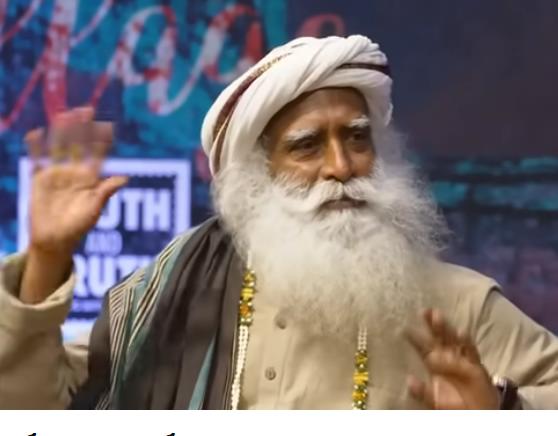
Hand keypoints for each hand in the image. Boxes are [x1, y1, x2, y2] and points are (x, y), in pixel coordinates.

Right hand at [20, 107, 126, 303]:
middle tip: (86, 109)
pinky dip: (36, 147)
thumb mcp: (94, 210)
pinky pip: (38, 160)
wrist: (54, 239)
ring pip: (59, 148)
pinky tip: (36, 133)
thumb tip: (125, 178)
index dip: (102, 141)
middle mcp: (74, 172)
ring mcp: (57, 174)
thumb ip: (106, 192)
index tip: (107, 126)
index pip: (97, 155)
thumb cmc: (78, 227)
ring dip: (62, 132)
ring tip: (64, 114)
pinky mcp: (40, 179)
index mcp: (90, 179)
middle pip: (78, 145)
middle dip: (82, 128)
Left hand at [405, 309, 499, 408]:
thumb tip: (409, 381)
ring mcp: (462, 359)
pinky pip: (471, 351)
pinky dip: (466, 341)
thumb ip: (422, 392)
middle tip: (424, 311)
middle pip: (438, 337)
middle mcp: (447, 357)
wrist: (477, 414)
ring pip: (452, 339)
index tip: (403, 328)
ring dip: (446, 328)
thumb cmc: (453, 405)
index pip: (422, 347)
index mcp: (434, 364)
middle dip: (431, 325)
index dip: (414, 338)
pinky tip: (461, 332)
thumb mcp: (434, 401)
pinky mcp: (476, 365)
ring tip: (437, 316)